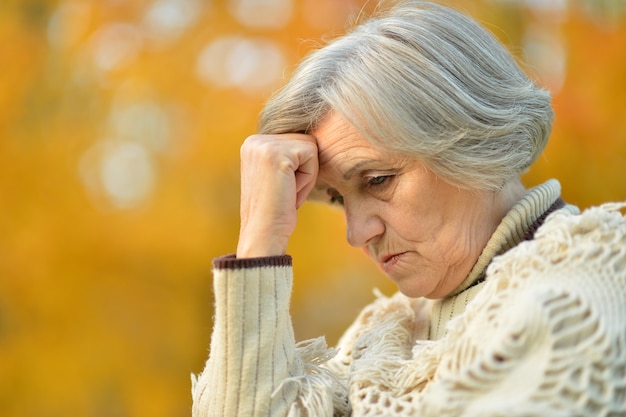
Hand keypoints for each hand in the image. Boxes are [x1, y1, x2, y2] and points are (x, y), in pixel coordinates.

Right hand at [236, 134, 317, 257]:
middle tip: (285, 192)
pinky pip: (312, 156)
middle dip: (304, 170)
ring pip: (310, 147)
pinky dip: (308, 178)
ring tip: (287, 191)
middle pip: (305, 141)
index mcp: (252, 143)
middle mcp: (254, 140)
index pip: (295, 141)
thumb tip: (311, 138)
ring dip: (307, 174)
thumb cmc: (275, 210)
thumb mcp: (277, 175)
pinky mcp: (277, 154)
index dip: (298, 168)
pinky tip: (289, 191)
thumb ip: (286, 155)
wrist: (263, 234)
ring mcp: (264, 145)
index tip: (281, 188)